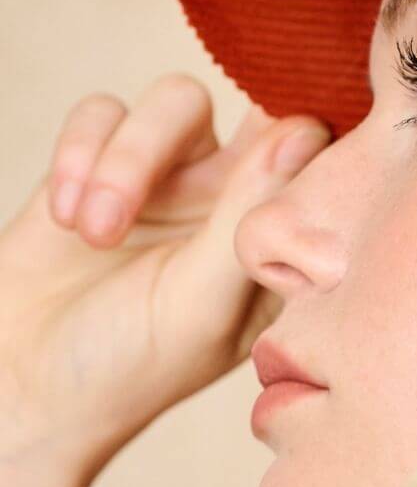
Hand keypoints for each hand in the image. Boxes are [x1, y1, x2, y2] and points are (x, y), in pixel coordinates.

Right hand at [0, 73, 330, 479]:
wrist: (27, 384)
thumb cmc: (127, 366)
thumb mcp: (199, 304)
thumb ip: (248, 216)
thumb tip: (301, 132)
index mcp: (274, 243)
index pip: (318, 159)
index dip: (314, 128)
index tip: (288, 128)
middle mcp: (233, 202)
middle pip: (247, 108)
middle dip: (194, 139)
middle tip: (157, 188)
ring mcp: (171, 178)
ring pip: (175, 102)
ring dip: (127, 162)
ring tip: (96, 235)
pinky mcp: (102, 162)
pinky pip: (104, 111)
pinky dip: (80, 157)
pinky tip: (67, 223)